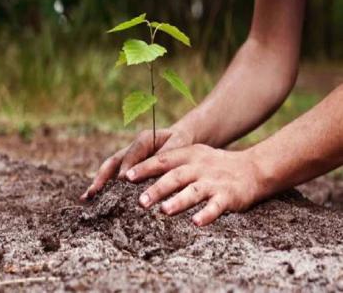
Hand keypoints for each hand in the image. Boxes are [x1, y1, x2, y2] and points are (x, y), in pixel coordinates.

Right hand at [80, 126, 193, 200]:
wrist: (181, 139)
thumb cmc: (182, 142)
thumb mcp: (181, 143)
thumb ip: (169, 152)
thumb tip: (158, 164)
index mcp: (145, 139)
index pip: (132, 153)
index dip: (127, 166)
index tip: (123, 180)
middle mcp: (132, 149)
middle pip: (114, 161)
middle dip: (103, 177)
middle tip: (95, 192)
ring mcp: (127, 159)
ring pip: (109, 170)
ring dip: (98, 183)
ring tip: (87, 198)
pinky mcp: (127, 169)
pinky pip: (113, 177)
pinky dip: (103, 188)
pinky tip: (93, 200)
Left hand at [124, 144, 265, 225]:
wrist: (253, 168)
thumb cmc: (214, 165)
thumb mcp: (194, 156)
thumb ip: (171, 163)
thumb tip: (137, 174)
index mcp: (189, 155)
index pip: (163, 160)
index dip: (144, 168)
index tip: (126, 177)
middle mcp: (199, 167)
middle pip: (175, 176)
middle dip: (157, 188)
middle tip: (140, 201)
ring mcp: (214, 182)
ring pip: (194, 191)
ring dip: (179, 201)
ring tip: (164, 211)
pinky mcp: (228, 196)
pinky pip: (216, 206)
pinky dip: (206, 214)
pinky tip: (196, 222)